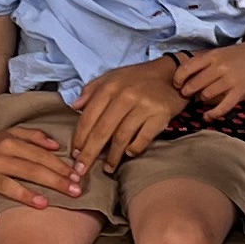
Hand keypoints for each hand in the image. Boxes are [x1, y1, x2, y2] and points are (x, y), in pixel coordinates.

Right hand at [0, 125, 84, 213]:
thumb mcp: (10, 135)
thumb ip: (34, 136)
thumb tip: (57, 145)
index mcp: (8, 143)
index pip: (39, 155)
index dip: (60, 166)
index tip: (77, 177)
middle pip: (29, 170)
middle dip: (54, 181)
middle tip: (75, 192)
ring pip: (6, 185)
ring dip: (24, 195)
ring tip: (44, 204)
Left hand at [72, 57, 187, 171]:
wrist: (170, 73)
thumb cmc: (137, 78)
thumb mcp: (112, 77)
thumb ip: (92, 90)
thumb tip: (75, 107)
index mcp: (110, 87)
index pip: (89, 117)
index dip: (80, 138)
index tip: (75, 154)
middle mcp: (125, 96)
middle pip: (102, 131)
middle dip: (90, 153)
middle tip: (82, 170)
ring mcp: (143, 106)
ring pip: (122, 138)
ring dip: (113, 157)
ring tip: (107, 168)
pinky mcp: (160, 116)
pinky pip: (143, 139)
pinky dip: (134, 149)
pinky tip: (129, 154)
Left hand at [171, 40, 244, 111]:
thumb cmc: (238, 54)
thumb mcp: (219, 52)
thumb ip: (203, 62)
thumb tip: (183, 76)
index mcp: (212, 56)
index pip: (187, 68)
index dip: (178, 78)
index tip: (177, 84)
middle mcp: (220, 67)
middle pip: (194, 84)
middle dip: (188, 91)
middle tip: (188, 94)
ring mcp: (230, 80)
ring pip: (206, 95)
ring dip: (201, 99)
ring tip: (203, 97)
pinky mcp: (240, 91)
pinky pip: (222, 107)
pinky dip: (212, 114)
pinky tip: (207, 116)